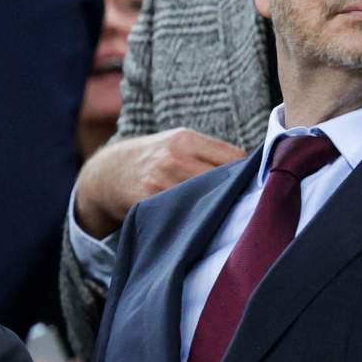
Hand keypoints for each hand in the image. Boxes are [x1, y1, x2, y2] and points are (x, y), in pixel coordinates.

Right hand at [74, 128, 246, 237]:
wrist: (107, 173)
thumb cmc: (152, 158)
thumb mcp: (177, 142)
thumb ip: (209, 152)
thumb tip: (254, 168)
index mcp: (185, 139)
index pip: (235, 158)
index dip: (248, 173)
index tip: (253, 184)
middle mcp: (173, 159)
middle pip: (224, 180)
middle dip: (237, 193)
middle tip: (246, 204)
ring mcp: (160, 183)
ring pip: (207, 200)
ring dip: (219, 209)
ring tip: (224, 214)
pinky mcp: (149, 204)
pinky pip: (184, 215)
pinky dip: (196, 220)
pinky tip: (199, 222)